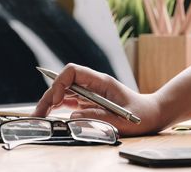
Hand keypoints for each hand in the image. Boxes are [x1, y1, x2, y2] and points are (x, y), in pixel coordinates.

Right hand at [32, 63, 161, 135]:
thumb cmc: (141, 114)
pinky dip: (57, 107)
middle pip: (64, 83)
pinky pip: (69, 101)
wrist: (152, 114)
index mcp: (101, 81)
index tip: (55, 100)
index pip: (73, 72)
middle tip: (38, 115)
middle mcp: (93, 84)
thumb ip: (99, 117)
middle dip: (49, 96)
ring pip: (63, 92)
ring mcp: (90, 92)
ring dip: (50, 102)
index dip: (60, 82)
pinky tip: (49, 116)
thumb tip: (74, 115)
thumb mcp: (122, 119)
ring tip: (39, 117)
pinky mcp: (89, 101)